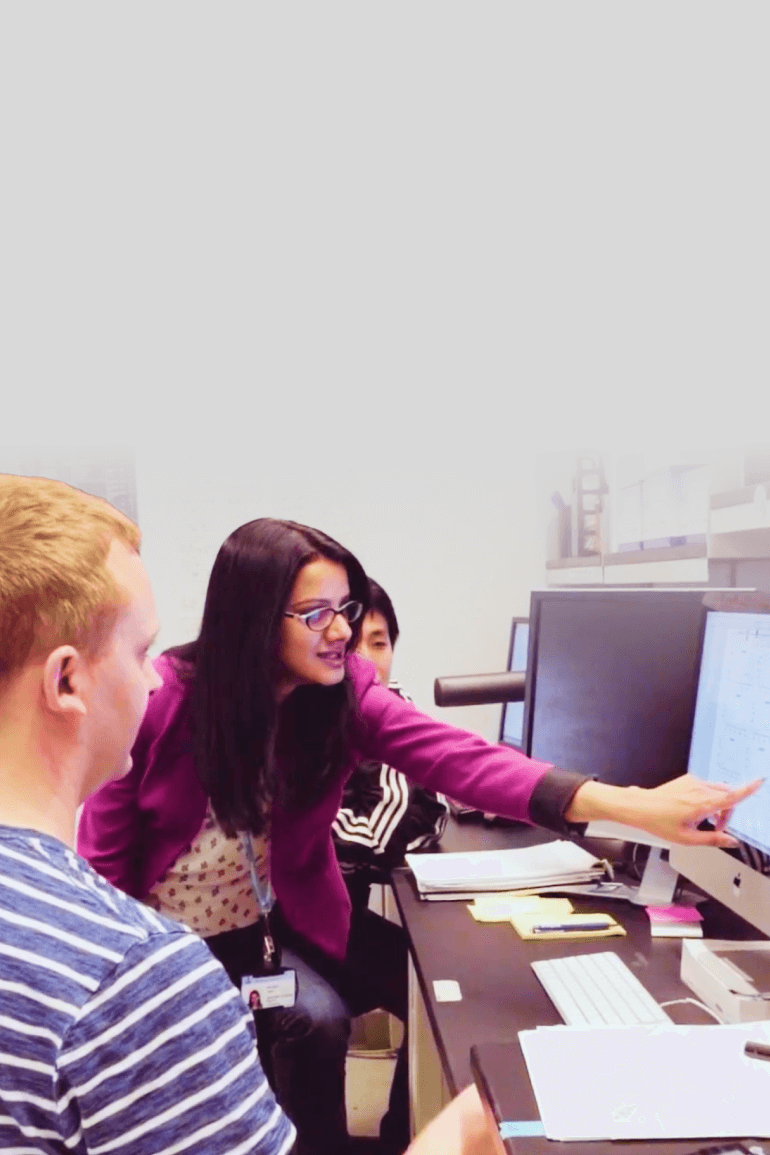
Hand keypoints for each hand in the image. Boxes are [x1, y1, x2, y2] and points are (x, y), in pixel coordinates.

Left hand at [618, 774, 763, 847]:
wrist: (641, 806)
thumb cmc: (660, 822)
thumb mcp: (688, 838)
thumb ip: (713, 840)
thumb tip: (731, 841)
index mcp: (702, 804)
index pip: (732, 796)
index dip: (748, 789)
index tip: (760, 782)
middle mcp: (699, 789)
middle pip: (727, 796)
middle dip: (728, 812)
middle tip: (717, 828)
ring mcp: (693, 782)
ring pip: (717, 791)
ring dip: (718, 805)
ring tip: (704, 821)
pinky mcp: (688, 780)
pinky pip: (706, 787)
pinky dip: (708, 798)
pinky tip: (695, 810)